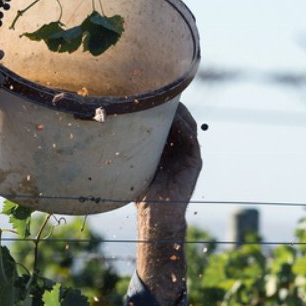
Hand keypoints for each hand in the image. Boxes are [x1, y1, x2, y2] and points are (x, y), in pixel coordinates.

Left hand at [136, 103, 202, 224]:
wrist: (156, 212)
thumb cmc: (140, 190)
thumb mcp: (133, 162)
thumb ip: (130, 145)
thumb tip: (110, 126)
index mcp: (165, 147)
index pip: (167, 121)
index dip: (161, 108)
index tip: (150, 95)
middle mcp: (178, 148)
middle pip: (179, 119)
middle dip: (171, 105)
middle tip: (161, 93)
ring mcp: (187, 154)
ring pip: (188, 125)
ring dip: (180, 113)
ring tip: (170, 102)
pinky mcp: (195, 161)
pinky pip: (193, 139)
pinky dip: (185, 127)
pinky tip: (176, 119)